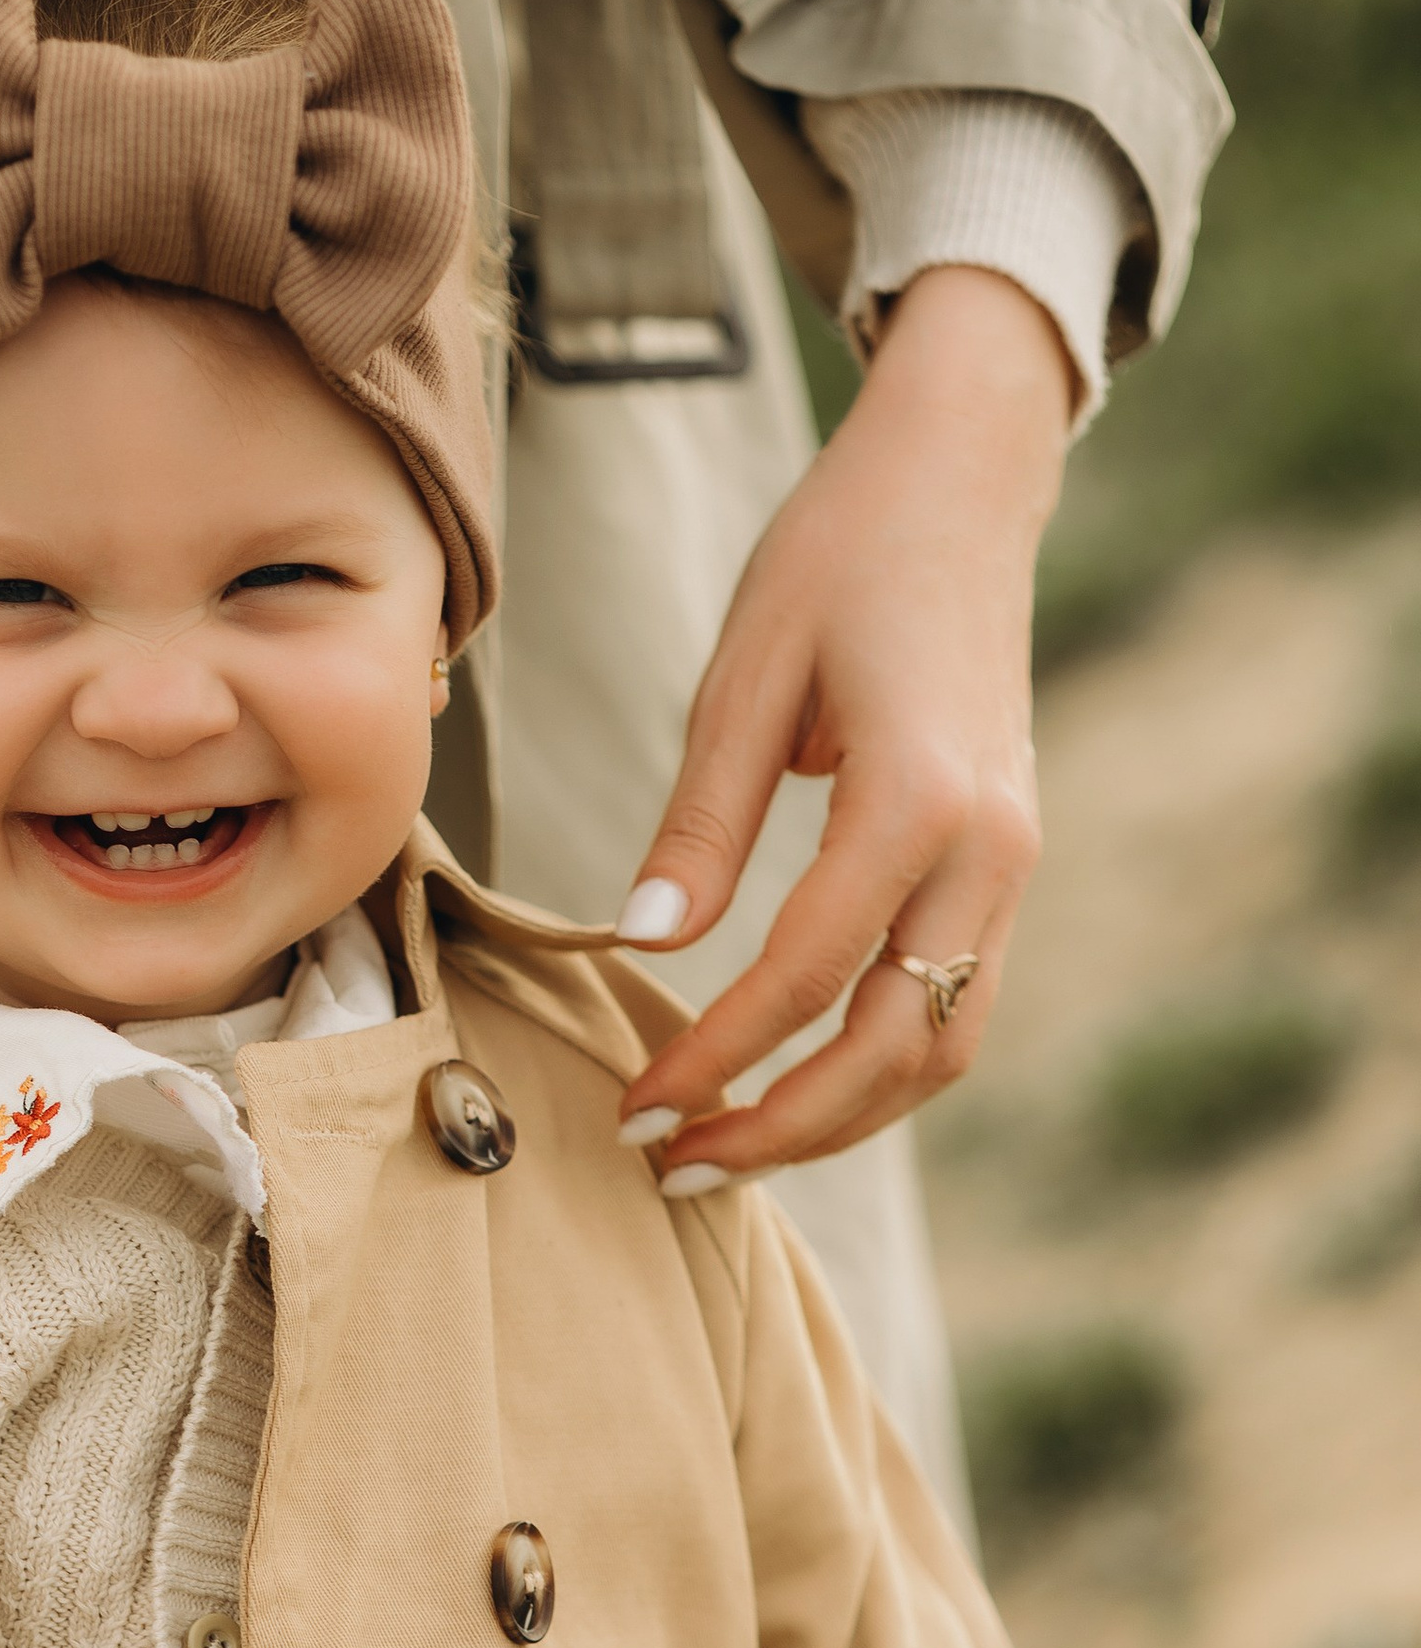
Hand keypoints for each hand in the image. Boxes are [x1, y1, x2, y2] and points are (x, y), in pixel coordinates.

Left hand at [612, 267, 1067, 1182]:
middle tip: (671, 1164)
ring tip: (725, 1149)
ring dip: (839, 1120)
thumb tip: (647, 939)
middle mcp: (990, 849)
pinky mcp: (1008, 867)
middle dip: (781, 1127)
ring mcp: (1014, 863)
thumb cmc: (840, 556)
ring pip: (942, 1048)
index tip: (634, 1105)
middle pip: (893, 1048)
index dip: (714, 1056)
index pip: (804, 974)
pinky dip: (879, 1068)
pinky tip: (794, 1085)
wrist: (961, 484)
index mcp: (918, 797)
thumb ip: (702, 821)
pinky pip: (956, 1005)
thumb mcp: (744, 675)